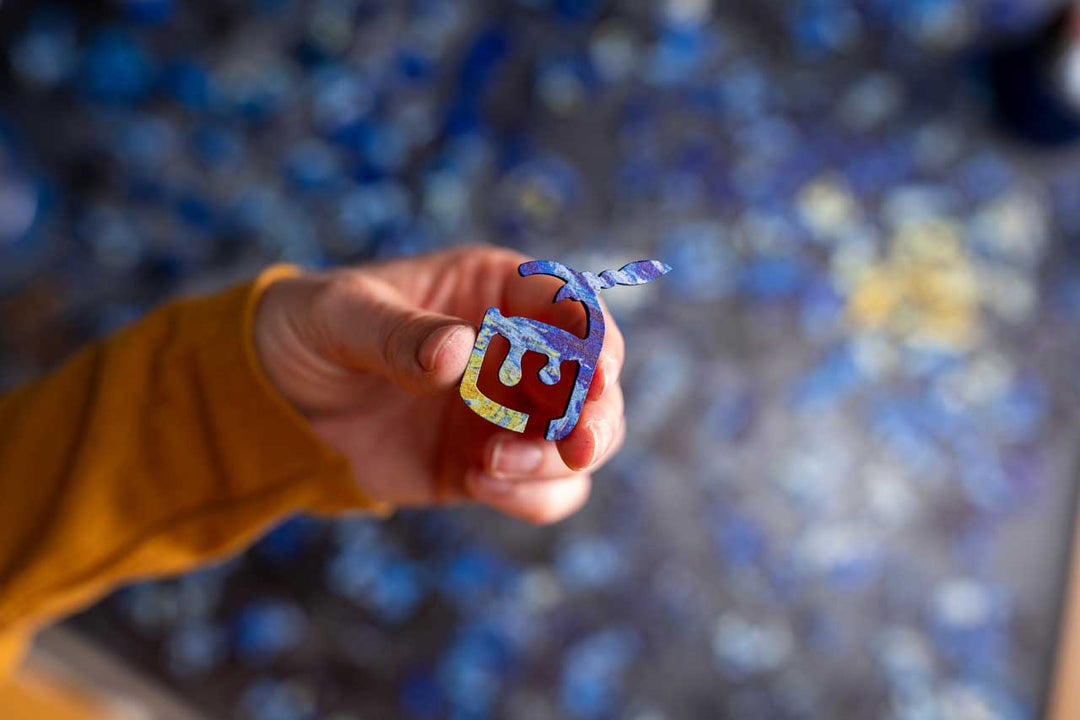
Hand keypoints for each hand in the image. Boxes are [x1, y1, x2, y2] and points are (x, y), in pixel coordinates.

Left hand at [253, 246, 625, 523]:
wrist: (274, 402)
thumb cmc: (310, 329)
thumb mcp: (339, 316)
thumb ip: (396, 332)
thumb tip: (458, 352)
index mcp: (494, 291)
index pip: (569, 305)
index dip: (594, 337)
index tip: (595, 372)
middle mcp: (518, 352)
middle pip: (597, 382)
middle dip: (596, 414)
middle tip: (574, 444)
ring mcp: (509, 414)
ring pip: (583, 441)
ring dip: (559, 461)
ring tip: (489, 467)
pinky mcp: (490, 468)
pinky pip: (544, 491)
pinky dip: (531, 497)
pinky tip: (478, 483)